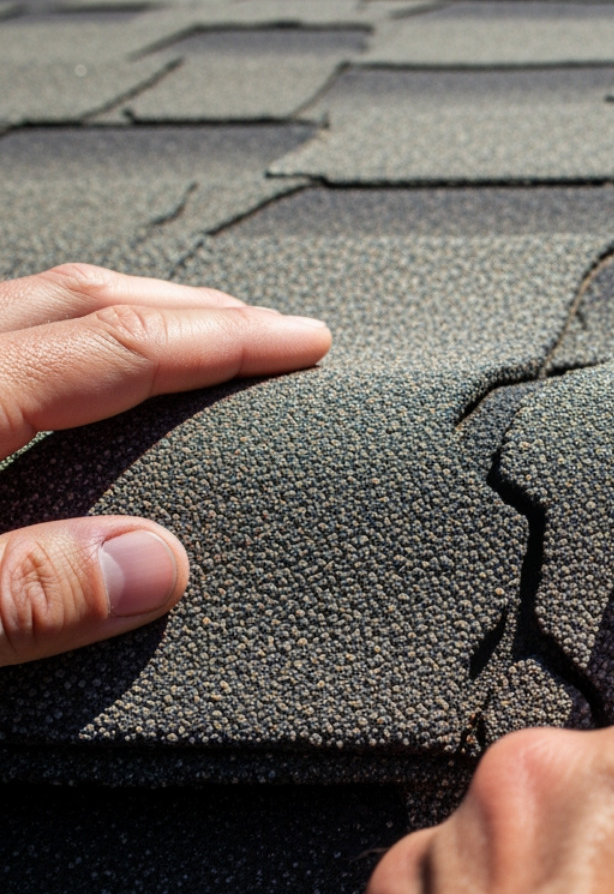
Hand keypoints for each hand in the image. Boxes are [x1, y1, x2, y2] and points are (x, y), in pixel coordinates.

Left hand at [0, 263, 330, 665]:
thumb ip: (25, 595)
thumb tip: (162, 564)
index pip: (116, 347)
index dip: (226, 341)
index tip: (306, 343)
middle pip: (75, 298)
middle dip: (188, 307)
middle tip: (270, 329)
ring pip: (23, 306)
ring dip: (116, 314)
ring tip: (186, 338)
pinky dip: (50, 340)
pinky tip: (59, 384)